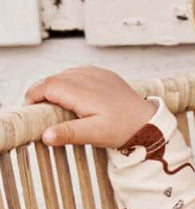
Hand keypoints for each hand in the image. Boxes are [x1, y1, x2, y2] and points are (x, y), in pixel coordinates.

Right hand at [24, 64, 158, 148]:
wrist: (150, 121)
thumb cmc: (124, 129)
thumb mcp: (95, 134)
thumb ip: (69, 133)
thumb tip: (45, 135)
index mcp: (81, 90)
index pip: (46, 86)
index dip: (33, 97)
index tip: (31, 111)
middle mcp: (87, 76)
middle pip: (52, 80)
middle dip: (43, 94)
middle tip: (43, 113)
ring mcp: (96, 72)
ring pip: (64, 75)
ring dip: (57, 88)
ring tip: (58, 107)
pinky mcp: (103, 74)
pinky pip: (78, 74)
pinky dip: (71, 84)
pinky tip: (76, 98)